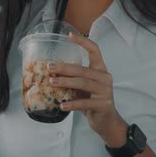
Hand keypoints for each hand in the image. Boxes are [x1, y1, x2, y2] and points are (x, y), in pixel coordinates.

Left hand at [47, 32, 127, 146]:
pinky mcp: (103, 105)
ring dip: (65, 82)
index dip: (83, 42)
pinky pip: (84, 103)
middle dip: (64, 67)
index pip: (95, 50)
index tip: (69, 35)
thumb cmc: (91, 100)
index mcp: (100, 69)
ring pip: (83, 83)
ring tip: (51, 83)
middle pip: (83, 69)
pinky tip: (61, 105)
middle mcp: (105, 78)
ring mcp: (106, 91)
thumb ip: (72, 78)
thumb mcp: (82, 87)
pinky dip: (71, 104)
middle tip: (49, 67)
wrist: (105, 120)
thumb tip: (49, 71)